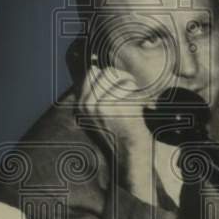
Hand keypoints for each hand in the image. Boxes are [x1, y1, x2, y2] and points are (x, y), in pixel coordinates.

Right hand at [77, 66, 154, 200]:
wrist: (129, 150)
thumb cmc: (120, 128)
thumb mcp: (101, 110)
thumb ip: (96, 91)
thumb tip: (95, 68)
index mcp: (80, 104)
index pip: (92, 73)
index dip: (109, 76)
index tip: (119, 89)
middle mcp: (85, 104)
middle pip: (105, 72)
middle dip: (120, 77)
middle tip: (130, 92)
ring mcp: (97, 105)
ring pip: (116, 75)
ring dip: (128, 83)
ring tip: (133, 98)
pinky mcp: (112, 107)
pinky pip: (126, 85)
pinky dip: (135, 91)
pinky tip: (137, 105)